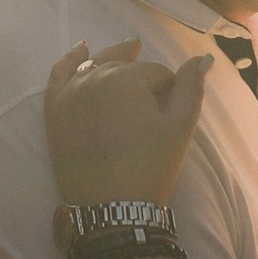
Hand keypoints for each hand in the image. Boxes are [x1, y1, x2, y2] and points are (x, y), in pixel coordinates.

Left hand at [44, 38, 210, 207]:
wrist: (112, 208)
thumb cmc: (151, 167)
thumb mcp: (180, 127)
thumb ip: (191, 88)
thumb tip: (203, 59)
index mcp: (128, 79)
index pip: (157, 74)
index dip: (168, 91)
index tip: (168, 113)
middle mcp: (95, 77)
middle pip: (126, 66)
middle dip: (141, 78)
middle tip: (152, 100)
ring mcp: (70, 92)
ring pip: (97, 66)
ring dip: (113, 62)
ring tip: (129, 50)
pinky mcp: (54, 109)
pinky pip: (59, 73)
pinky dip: (70, 60)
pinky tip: (81, 50)